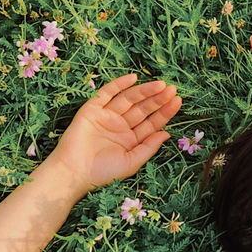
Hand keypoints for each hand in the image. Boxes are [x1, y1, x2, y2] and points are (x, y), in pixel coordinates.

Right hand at [47, 74, 180, 191]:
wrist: (73, 173)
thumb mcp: (132, 162)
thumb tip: (167, 133)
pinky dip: (119, 85)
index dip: (165, 112)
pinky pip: (107, 93)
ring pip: (129, 99)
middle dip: (158, 99)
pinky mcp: (92, 110)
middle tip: (172, 89)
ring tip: (161, 85)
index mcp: (131, 139)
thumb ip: (149, 147)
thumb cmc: (102, 173)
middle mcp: (121, 126)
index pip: (152, 123)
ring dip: (144, 91)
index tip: (177, 101)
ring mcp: (107, 116)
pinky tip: (134, 78)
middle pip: (143, 109)